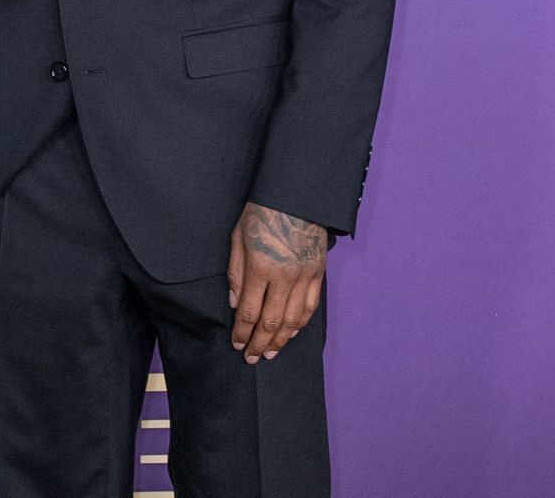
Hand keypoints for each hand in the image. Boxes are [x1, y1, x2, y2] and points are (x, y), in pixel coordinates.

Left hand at [227, 202, 327, 363]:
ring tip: (271, 353)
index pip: (250, 311)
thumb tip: (236, 304)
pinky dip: (301, 324)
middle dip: (260, 343)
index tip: (237, 344)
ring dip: (281, 339)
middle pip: (271, 321)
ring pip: (293, 319)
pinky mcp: (318, 273)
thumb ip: (236, 273)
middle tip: (251, 358)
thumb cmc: (261, 214)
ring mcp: (304, 276)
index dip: (242, 332)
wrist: (296, 196)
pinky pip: (310, 306)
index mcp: (261, 268)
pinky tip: (291, 333)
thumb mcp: (238, 238)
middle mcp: (284, 277)